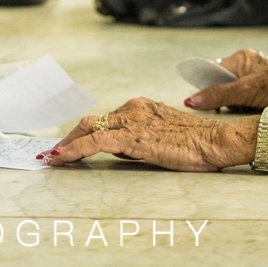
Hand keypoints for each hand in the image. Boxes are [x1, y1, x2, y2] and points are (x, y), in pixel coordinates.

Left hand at [37, 98, 249, 170]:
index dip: (84, 133)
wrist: (215, 141)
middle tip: (54, 153)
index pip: (106, 119)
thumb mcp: (166, 137)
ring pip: (88, 129)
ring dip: (67, 145)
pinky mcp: (132, 137)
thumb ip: (144, 139)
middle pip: (91, 122)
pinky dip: (74, 150)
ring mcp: (132, 121)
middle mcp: (133, 109)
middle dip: (70, 139)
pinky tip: (61, 159)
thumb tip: (124, 149)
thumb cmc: (198, 143)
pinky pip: (94, 142)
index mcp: (142, 107)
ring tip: (52, 159)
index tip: (71, 145)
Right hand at [183, 49, 267, 113]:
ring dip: (238, 109)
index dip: (208, 86)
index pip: (214, 72)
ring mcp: (259, 82)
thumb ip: (218, 96)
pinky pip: (249, 106)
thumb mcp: (246, 91)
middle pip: (224, 88)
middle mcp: (249, 68)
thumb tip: (191, 101)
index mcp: (242, 59)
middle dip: (225, 101)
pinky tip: (255, 117)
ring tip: (247, 113)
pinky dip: (249, 113)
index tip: (203, 102)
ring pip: (237, 99)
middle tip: (232, 110)